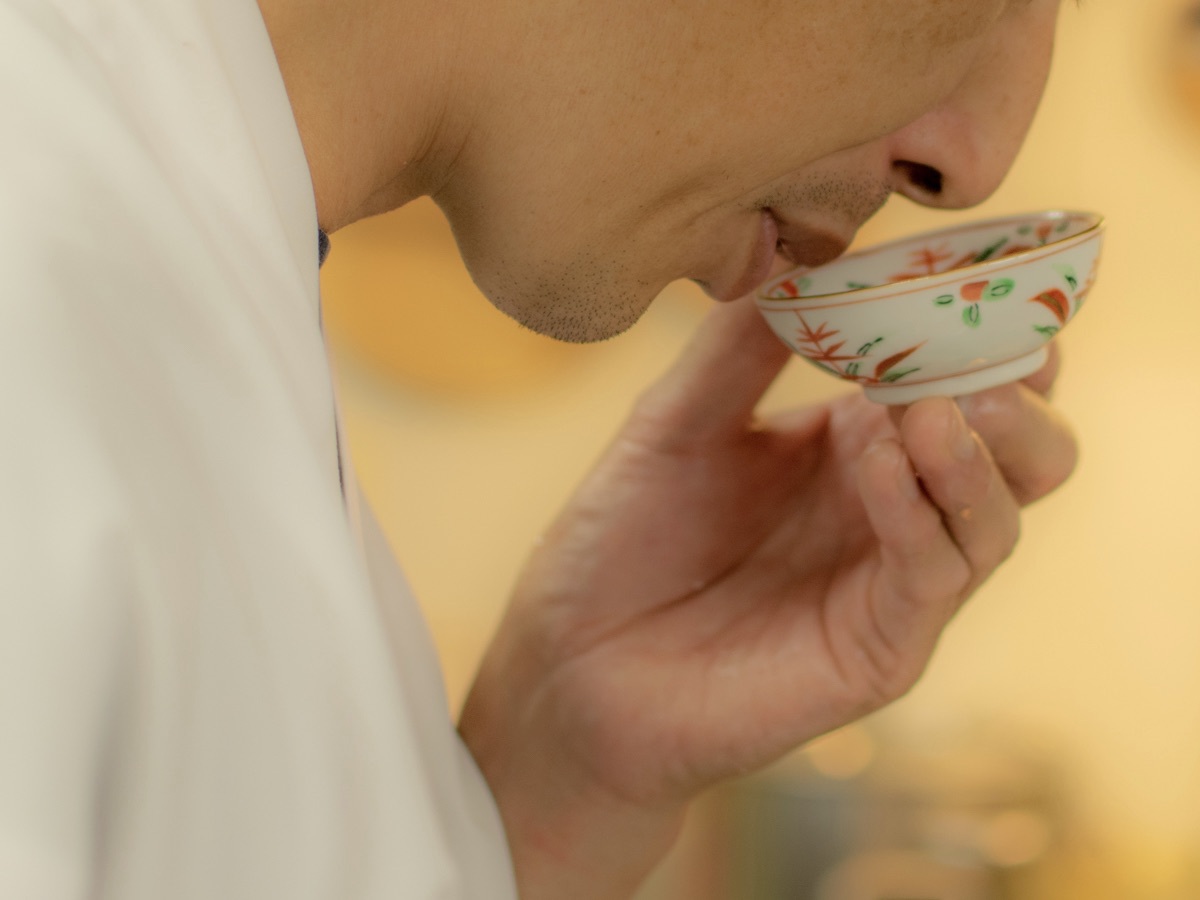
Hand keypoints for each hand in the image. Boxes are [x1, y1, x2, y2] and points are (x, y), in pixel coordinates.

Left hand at [460, 296, 1076, 899]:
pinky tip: (872, 452)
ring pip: (1001, 509)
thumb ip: (743, 347)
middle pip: (1018, 446)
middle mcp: (888, 508)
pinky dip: (920, 505)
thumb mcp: (674, 423)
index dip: (972, 327)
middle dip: (1011, 387)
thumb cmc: (618, 543)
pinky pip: (938, 570)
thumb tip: (804, 255)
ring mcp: (892, 579)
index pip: (957, 379)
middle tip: (979, 338)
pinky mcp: (882, 646)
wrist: (571, 663)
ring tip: (931, 400)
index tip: (959, 267)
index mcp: (849, 446)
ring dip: (980, 444)